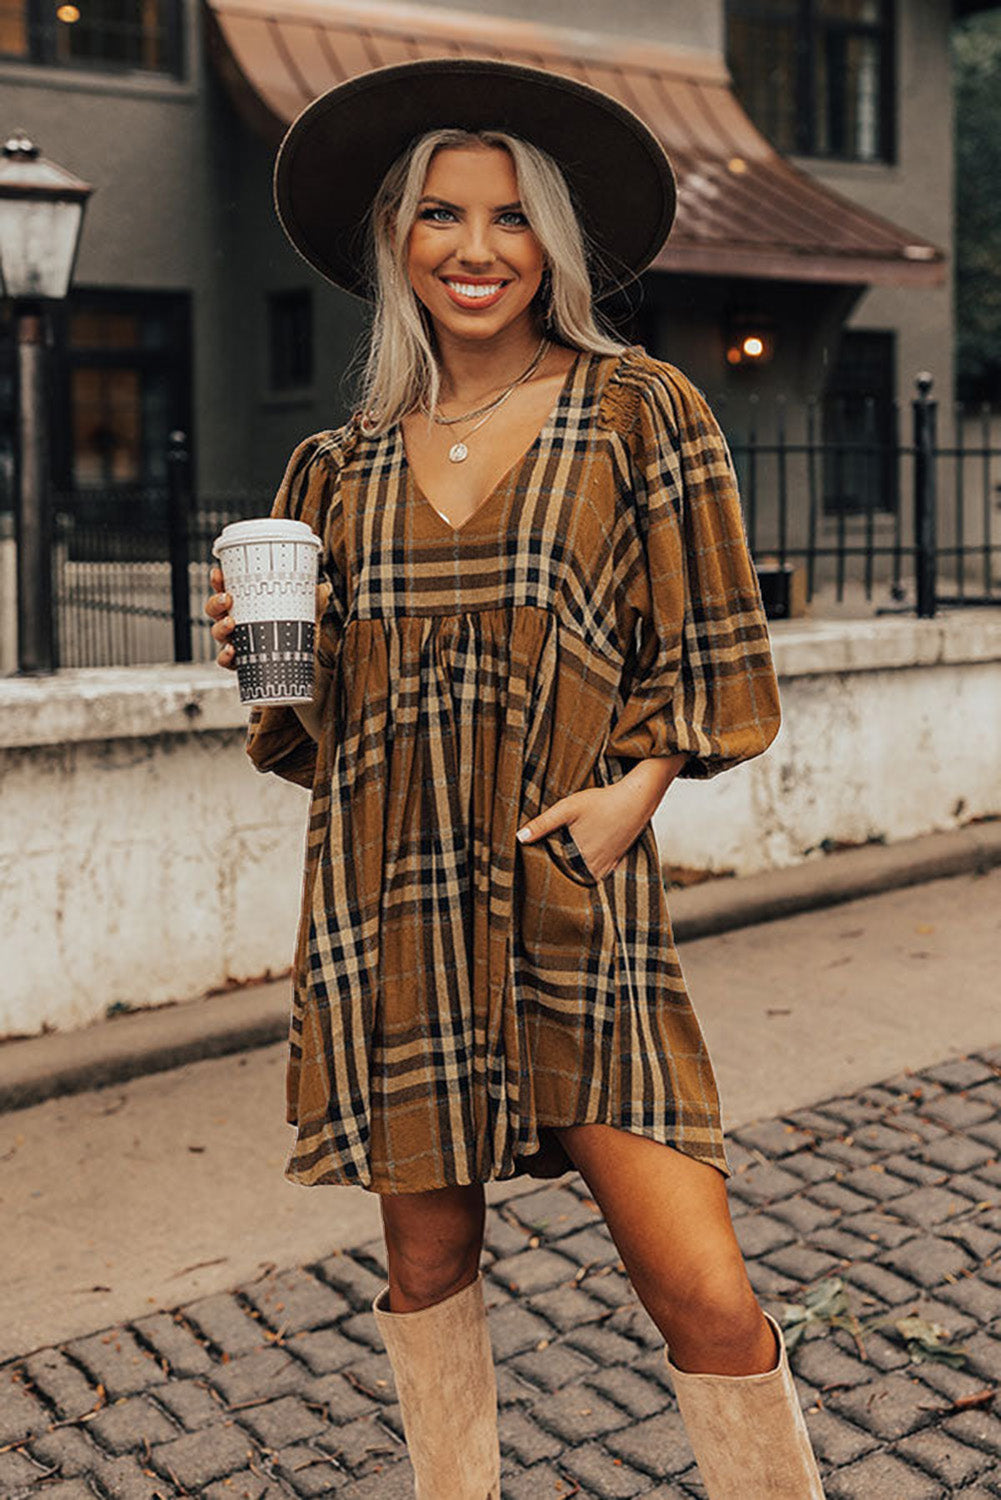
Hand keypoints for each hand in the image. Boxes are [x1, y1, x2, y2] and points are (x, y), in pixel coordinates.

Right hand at [204, 564, 332, 672]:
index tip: (218, 573)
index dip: (218, 580)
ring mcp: (237, 641)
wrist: (303, 660)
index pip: (226, 588)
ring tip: (231, 623)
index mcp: (246, 603)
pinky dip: (225, 656)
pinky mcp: (242, 661)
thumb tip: (324, 587)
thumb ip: (314, 599)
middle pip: (214, 610)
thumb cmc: (296, 628)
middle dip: (216, 602)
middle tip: (228, 598)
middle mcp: (236, 621)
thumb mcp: (306, 611)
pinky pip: (226, 660)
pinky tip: (232, 651)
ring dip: (220, 627)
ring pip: (217, 633)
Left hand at [515, 784, 649, 879]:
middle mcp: (594, 864)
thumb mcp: (567, 808)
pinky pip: (600, 873)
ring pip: (585, 875)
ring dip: (575, 872)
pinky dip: (590, 871)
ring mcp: (607, 863)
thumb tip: (519, 837)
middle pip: (570, 874)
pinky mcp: (616, 859)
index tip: (535, 863)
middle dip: (559, 871)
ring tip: (563, 862)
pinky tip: (583, 861)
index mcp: (580, 856)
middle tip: (546, 865)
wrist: (636, 798)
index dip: (545, 866)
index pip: (556, 870)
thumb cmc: (602, 801)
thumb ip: (543, 823)